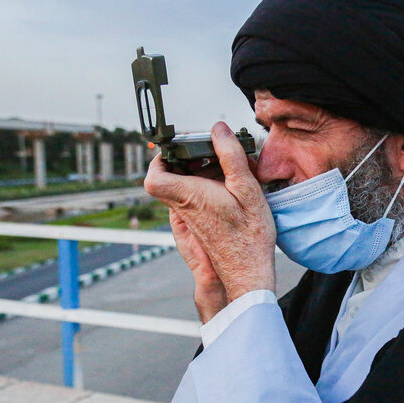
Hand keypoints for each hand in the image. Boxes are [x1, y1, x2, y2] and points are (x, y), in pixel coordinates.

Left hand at [145, 122, 275, 318]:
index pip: (154, 176)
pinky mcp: (197, 226)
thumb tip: (217, 130)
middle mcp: (184, 207)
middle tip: (206, 152)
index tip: (175, 148)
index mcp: (190, 195)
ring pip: (180, 189)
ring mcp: (189, 219)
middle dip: (184, 160)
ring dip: (197, 175)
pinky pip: (192, 200)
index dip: (159, 159)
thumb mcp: (247, 189)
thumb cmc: (249, 236)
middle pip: (168, 178)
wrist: (248, 273)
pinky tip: (227, 189)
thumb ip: (230, 156)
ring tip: (223, 169)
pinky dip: (204, 188)